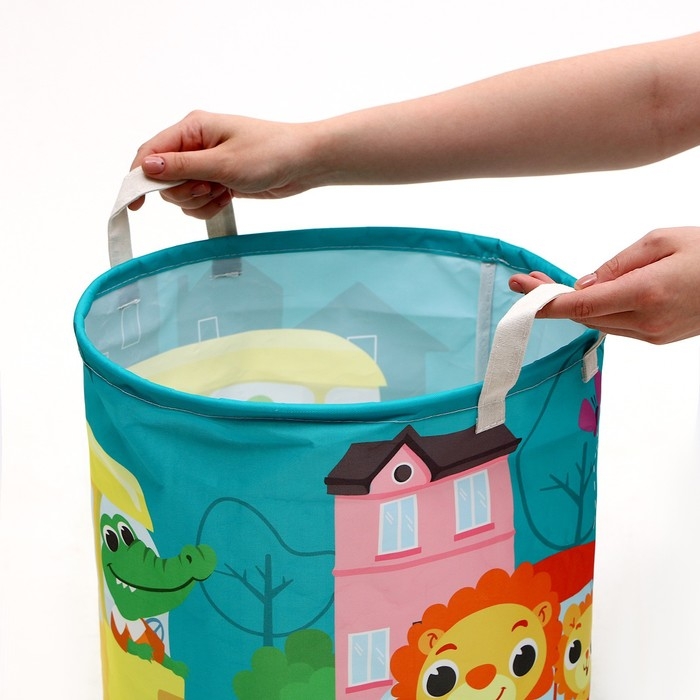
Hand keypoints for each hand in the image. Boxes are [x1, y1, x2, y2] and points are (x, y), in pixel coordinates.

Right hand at [129, 111, 319, 217]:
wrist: (303, 164)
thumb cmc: (270, 153)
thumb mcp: (223, 162)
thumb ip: (183, 166)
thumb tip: (147, 167)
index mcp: (192, 129)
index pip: (151, 152)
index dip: (138, 177)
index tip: (135, 203)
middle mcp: (196, 144)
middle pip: (165, 178)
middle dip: (182, 191)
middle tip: (208, 188)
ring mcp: (207, 164)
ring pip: (182, 194)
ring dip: (198, 201)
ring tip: (222, 191)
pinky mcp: (218, 181)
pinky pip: (199, 201)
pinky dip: (209, 206)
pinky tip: (227, 199)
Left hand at [508, 227, 699, 343]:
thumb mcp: (660, 241)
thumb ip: (616, 265)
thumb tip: (584, 285)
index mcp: (644, 294)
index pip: (579, 305)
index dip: (544, 301)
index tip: (520, 290)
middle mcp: (645, 322)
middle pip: (581, 316)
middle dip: (550, 300)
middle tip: (528, 281)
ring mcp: (652, 335)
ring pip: (596, 323)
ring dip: (570, 307)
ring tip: (547, 285)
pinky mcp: (658, 338)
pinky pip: (615, 326)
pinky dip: (595, 312)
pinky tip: (585, 296)